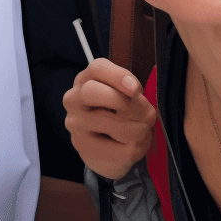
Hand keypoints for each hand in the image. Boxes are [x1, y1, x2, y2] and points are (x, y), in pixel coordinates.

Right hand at [63, 58, 156, 180]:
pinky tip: (133, 145)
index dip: (119, 76)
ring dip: (140, 130)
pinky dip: (137, 149)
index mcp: (85, 79)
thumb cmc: (117, 112)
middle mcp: (73, 100)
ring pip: (116, 126)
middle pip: (93, 92)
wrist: (105, 147)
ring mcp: (76, 126)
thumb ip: (130, 90)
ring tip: (142, 130)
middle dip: (127, 104)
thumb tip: (135, 95)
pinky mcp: (86, 150)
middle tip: (146, 114)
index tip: (136, 89)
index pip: (98, 69)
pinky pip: (121, 151)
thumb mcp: (123, 93)